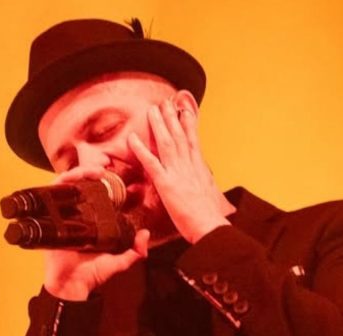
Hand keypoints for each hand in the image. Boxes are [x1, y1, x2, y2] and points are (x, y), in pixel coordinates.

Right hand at [41, 167, 149, 300]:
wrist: (72, 285)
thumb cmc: (92, 274)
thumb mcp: (118, 261)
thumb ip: (134, 251)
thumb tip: (145, 235)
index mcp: (92, 223)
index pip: (95, 197)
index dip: (102, 184)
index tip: (113, 177)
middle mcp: (76, 217)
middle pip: (80, 187)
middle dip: (89, 174)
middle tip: (101, 170)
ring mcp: (62, 216)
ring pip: (66, 187)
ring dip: (77, 174)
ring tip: (90, 171)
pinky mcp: (48, 218)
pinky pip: (50, 194)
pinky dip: (59, 183)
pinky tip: (70, 178)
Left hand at [127, 98, 232, 243]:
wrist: (210, 226)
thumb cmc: (209, 216)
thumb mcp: (209, 193)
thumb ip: (202, 182)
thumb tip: (202, 178)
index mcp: (199, 168)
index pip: (193, 141)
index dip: (188, 124)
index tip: (185, 110)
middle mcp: (189, 166)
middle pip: (179, 136)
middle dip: (172, 118)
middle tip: (165, 102)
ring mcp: (177, 173)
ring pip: (166, 143)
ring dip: (159, 125)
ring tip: (152, 110)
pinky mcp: (166, 184)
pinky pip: (151, 163)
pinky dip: (141, 149)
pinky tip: (132, 138)